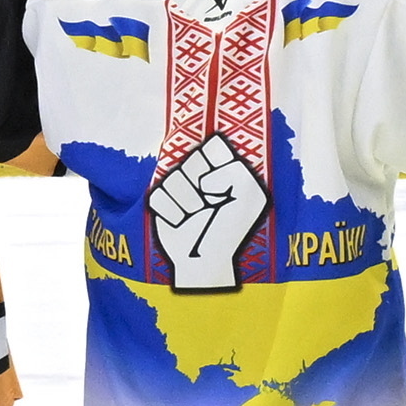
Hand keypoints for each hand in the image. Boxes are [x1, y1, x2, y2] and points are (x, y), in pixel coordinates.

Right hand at [145, 126, 268, 290]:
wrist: (206, 261)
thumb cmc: (230, 230)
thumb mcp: (248, 197)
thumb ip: (234, 173)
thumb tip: (202, 181)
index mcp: (224, 167)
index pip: (214, 145)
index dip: (216, 160)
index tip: (224, 182)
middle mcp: (201, 172)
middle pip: (191, 158)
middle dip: (201, 183)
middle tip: (212, 202)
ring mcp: (179, 186)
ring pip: (173, 177)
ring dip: (188, 202)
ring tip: (197, 216)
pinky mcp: (161, 201)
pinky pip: (158, 195)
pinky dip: (171, 213)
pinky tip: (181, 223)